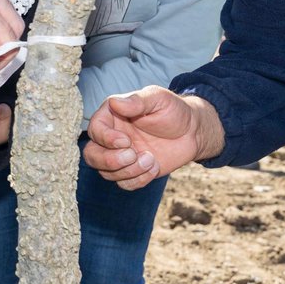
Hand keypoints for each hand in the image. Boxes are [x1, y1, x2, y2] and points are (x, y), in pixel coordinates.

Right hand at [83, 87, 224, 189]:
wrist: (192, 132)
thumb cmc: (173, 111)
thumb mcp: (158, 99)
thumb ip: (136, 101)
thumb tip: (115, 103)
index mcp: (112, 116)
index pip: (94, 129)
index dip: (106, 138)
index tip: (126, 141)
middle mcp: (111, 137)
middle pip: (92, 155)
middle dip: (109, 161)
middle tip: (133, 155)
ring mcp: (120, 156)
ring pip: (106, 173)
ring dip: (129, 171)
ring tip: (151, 159)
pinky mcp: (132, 171)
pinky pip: (124, 184)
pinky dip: (139, 180)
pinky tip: (154, 166)